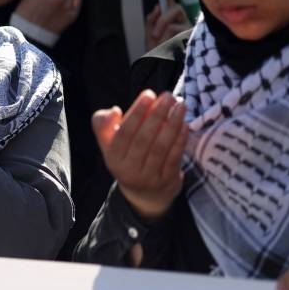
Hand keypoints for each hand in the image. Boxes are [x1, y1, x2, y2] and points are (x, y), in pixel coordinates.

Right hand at [92, 90, 187, 219]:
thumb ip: (104, 124)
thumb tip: (114, 111)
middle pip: (144, 140)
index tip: (148, 94)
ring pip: (161, 148)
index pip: (124, 134)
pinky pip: (174, 157)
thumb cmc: (126, 158)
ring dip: (172, 124)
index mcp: (113, 158)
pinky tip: (184, 124)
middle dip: (157, 115)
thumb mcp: (108, 144)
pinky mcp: (167, 181)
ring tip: (180, 105)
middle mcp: (129, 169)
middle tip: (167, 96)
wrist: (143, 195)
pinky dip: (180, 139)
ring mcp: (149, 177)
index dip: (136, 113)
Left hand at [145, 0, 190, 51]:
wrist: (159, 69)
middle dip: (163, 19)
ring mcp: (187, 30)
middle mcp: (182, 23)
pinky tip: (168, 48)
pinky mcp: (192, 37)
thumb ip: (152, 20)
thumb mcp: (149, 35)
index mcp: (171, 21)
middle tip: (154, 35)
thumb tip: (158, 6)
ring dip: (163, 31)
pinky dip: (167, 39)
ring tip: (160, 45)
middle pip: (176, 8)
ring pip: (174, 21)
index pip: (171, 4)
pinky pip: (176, 30)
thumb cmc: (156, 53)